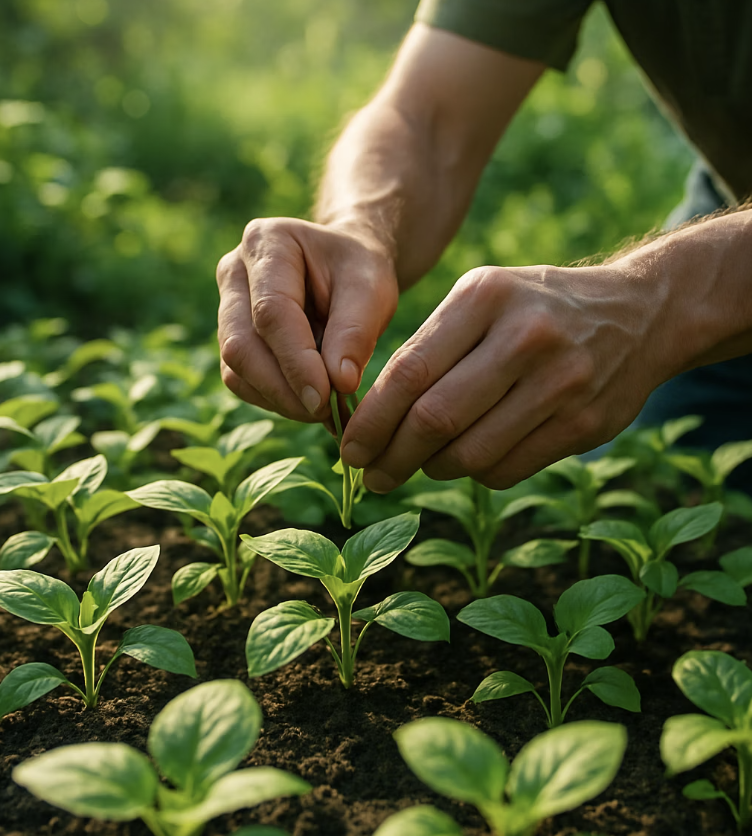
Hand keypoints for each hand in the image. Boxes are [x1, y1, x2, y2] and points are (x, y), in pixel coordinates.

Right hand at [216, 218, 397, 421]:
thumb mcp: (372, 289)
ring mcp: (227, 307)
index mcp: (267, 243)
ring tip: (323, 409)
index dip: (295, 361)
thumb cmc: (359, 272)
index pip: (271, 312)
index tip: (325, 398)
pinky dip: (275, 399)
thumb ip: (356, 331)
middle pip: (241, 344)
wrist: (346, 267)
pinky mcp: (232, 338)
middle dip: (283, 388)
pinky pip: (242, 381)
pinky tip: (308, 401)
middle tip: (325, 413)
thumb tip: (339, 384)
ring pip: (236, 369)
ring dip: (279, 399)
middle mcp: (234, 272)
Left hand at [341, 263, 676, 490]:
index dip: (370, 420)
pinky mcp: (585, 424)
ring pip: (470, 453)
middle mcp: (525, 336)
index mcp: (485, 297)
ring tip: (416, 465)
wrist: (638, 313)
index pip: (408, 372)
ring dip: (432, 469)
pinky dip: (475, 473)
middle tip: (370, 476)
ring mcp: (561, 383)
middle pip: (435, 419)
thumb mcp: (482, 298)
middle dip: (391, 457)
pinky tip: (467, 459)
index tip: (348, 448)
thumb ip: (430, 348)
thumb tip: (374, 418)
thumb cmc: (535, 308)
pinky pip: (507, 469)